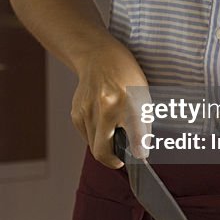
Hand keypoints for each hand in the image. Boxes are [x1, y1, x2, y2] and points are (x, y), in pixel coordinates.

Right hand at [71, 35, 151, 167]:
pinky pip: (86, 136)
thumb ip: (143, 125)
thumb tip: (141, 152)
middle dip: (113, 161)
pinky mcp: (76, 114)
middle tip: (121, 158)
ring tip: (113, 132)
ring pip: (93, 146)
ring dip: (104, 146)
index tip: (139, 157)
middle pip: (103, 152)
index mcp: (127, 102)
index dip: (137, 154)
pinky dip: (95, 136)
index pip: (134, 139)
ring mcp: (87, 111)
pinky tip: (102, 121)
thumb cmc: (126, 76)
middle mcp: (105, 108)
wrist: (99, 58)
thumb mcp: (143, 96)